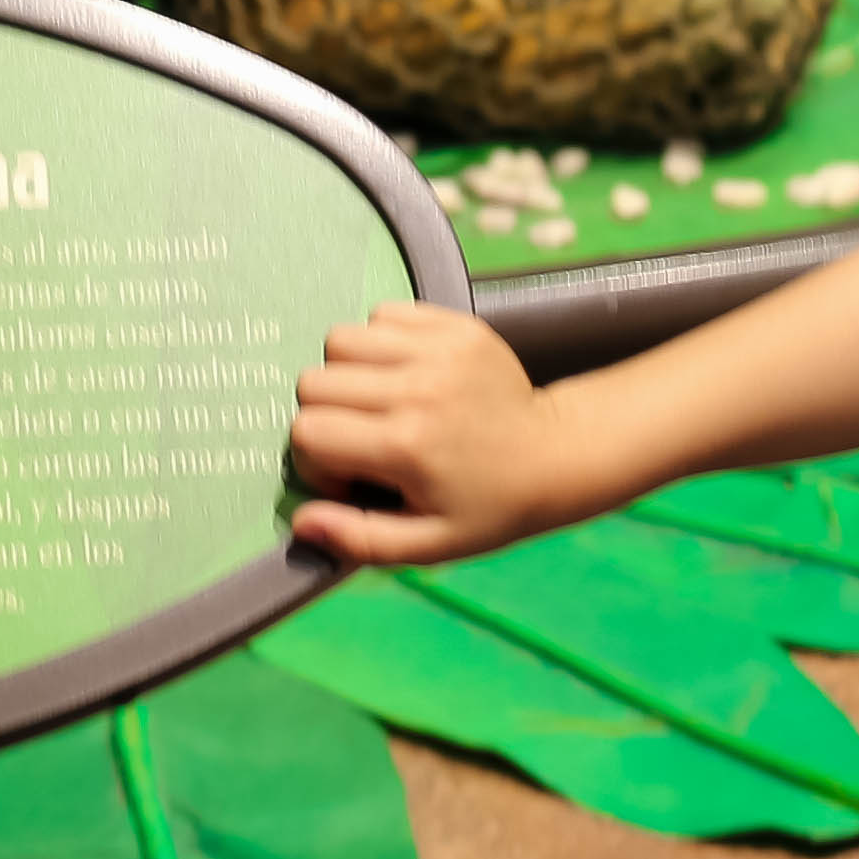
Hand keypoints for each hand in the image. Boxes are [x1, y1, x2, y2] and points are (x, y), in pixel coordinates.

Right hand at [290, 307, 588, 565]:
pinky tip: (406, 373)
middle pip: (314, 381)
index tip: (354, 478)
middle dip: (326, 416)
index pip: (307, 432)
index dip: (318, 461)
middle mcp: (416, 390)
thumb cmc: (491, 506)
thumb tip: (301, 523)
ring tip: (382, 402)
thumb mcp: (431, 543)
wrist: (557, 454)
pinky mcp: (454, 325)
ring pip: (341, 340)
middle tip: (365, 441)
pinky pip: (382, 315)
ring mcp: (436, 349)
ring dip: (348, 372)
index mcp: (406, 446)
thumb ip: (361, 539)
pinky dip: (381, 342)